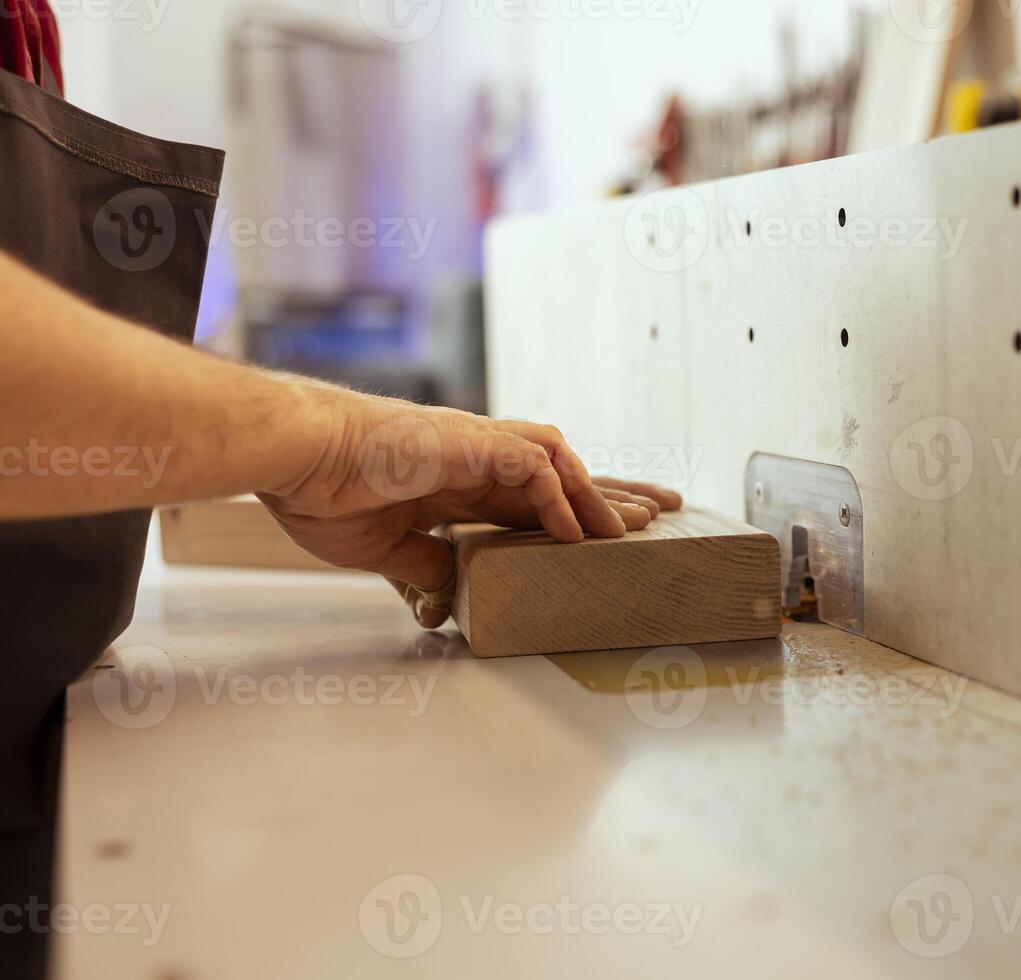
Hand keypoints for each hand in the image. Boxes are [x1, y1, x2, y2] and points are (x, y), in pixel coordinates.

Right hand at [256, 383, 681, 626]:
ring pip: (560, 460)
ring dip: (599, 494)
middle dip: (615, 493)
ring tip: (634, 527)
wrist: (292, 458)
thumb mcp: (385, 548)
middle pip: (564, 472)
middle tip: (664, 512)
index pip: (535, 495)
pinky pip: (533, 466)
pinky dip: (560, 497)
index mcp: (457, 478)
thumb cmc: (320, 492)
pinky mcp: (467, 443)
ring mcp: (474, 445)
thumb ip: (424, 565)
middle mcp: (475, 456)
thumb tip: (448, 591)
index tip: (613, 535)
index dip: (575, 512)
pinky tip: (576, 532)